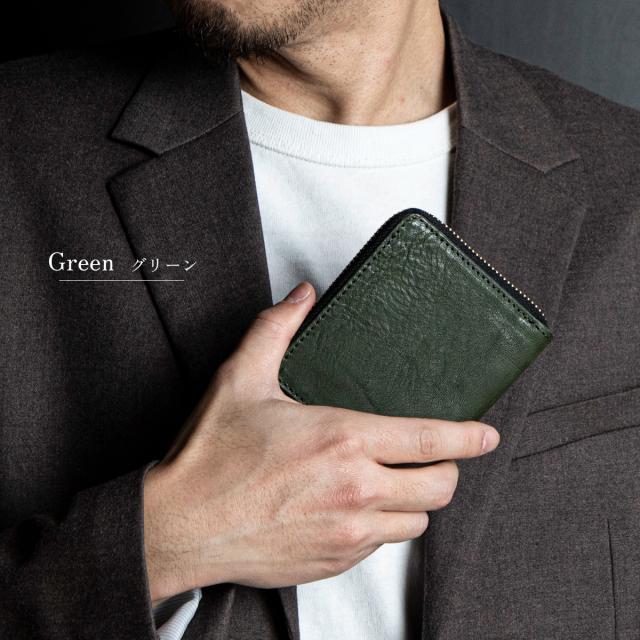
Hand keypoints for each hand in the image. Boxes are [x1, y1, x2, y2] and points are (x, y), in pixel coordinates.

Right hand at [143, 282, 499, 600]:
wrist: (179, 526)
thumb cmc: (210, 457)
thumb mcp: (241, 378)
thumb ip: (277, 329)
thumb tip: (302, 297)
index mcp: (342, 441)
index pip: (430, 440)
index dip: (468, 437)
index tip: (486, 435)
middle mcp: (355, 491)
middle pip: (438, 488)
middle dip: (448, 470)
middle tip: (436, 458)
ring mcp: (347, 533)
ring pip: (415, 522)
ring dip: (413, 500)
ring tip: (392, 483)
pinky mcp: (333, 562)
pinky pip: (381, 545)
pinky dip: (381, 525)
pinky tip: (354, 508)